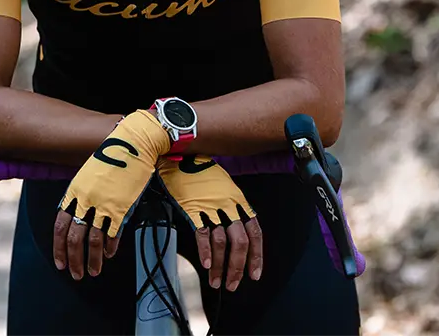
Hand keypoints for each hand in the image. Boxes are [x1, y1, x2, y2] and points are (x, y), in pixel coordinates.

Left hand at [53, 110, 170, 279]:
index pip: (60, 226)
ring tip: (93, 271)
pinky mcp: (120, 207)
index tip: (60, 262)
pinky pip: (112, 233)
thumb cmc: (112, 157)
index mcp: (74, 191)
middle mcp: (85, 200)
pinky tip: (108, 254)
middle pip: (73, 238)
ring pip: (92, 241)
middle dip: (73, 260)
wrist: (132, 144)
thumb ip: (81, 196)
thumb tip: (77, 216)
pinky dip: (109, 247)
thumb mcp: (88, 174)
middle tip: (76, 274)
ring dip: (92, 260)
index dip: (58, 247)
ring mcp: (102, 204)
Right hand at [156, 154, 261, 291]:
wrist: (182, 154)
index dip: (257, 255)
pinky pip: (202, 233)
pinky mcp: (193, 208)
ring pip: (222, 242)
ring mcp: (211, 207)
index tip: (254, 273)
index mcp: (238, 200)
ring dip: (221, 266)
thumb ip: (230, 207)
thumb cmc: (200, 170)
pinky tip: (206, 263)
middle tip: (233, 284)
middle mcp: (228, 205)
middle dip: (238, 267)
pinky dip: (205, 250)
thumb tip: (234, 231)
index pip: (254, 232)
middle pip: (240, 242)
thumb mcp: (224, 186)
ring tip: (216, 280)